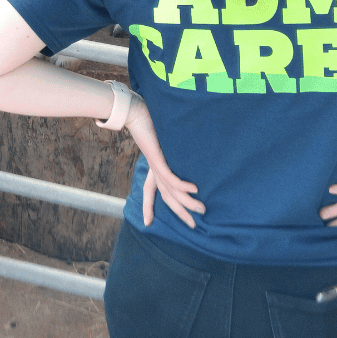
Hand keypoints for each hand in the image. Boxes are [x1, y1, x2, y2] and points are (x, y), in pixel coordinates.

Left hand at [125, 96, 203, 228]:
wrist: (134, 112)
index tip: (148, 222)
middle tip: (192, 225)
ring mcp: (156, 166)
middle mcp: (154, 170)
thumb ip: (169, 147)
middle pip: (167, 197)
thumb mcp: (163, 139)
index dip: (148, 207)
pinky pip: (171, 178)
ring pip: (172, 192)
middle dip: (180, 213)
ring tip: (201, 209)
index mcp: (153, 166)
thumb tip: (178, 146)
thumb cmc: (149, 121)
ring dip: (187, 202)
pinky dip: (182, 186)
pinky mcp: (158, 159)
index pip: (151, 191)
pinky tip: (194, 189)